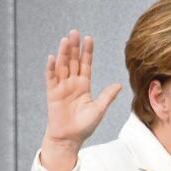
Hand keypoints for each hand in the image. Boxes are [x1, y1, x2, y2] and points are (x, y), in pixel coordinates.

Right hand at [41, 29, 121, 170]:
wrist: (69, 138)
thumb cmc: (84, 126)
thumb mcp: (99, 110)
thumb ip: (107, 96)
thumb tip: (119, 84)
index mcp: (84, 86)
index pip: (85, 65)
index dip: (87, 52)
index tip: (89, 38)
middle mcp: (72, 84)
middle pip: (72, 61)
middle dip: (74, 47)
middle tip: (75, 32)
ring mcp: (61, 87)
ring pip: (62, 66)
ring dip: (63, 53)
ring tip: (65, 40)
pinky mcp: (52, 93)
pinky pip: (51, 78)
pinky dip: (51, 68)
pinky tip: (53, 57)